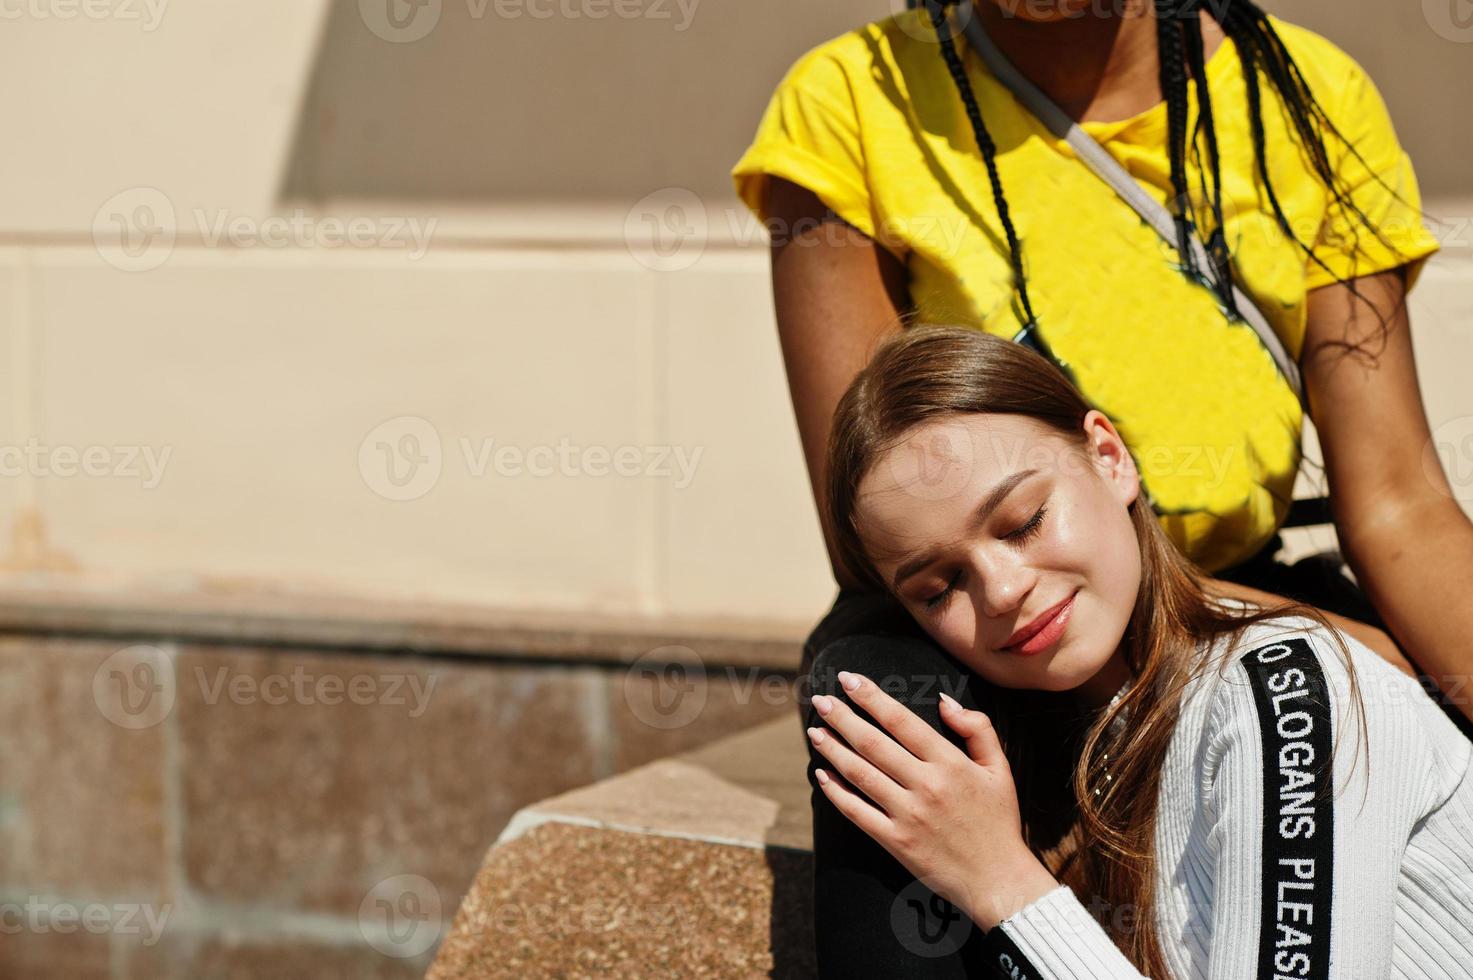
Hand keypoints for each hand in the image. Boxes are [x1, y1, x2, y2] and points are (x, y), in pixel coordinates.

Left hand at [808, 670, 1058, 929]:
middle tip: (821, 700)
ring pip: (860, 773)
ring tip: (815, 730)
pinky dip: (836, 792)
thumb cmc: (997, 821)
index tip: (848, 679)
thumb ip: (977, 728)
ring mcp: (908, 815)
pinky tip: (821, 775)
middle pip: (873, 743)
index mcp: (951, 763)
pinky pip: (857, 812)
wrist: (997, 879)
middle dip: (842, 717)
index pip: (901, 721)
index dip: (871, 697)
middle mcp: (927, 785)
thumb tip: (944, 700)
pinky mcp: (896, 842)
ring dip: (833, 749)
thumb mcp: (999, 769)